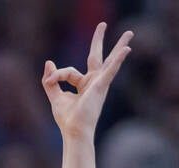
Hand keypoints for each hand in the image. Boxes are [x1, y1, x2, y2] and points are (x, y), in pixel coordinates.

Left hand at [41, 22, 131, 141]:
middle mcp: (94, 82)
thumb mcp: (55, 96)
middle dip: (99, 40)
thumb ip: (51, 80)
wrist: (74, 132)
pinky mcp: (101, 87)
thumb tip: (49, 62)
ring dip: (119, 47)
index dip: (57, 73)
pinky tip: (126, 50)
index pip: (69, 71)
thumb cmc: (68, 119)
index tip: (50, 79)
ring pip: (110, 61)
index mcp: (84, 84)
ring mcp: (100, 84)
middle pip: (97, 57)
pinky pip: (110, 70)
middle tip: (102, 24)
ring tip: (129, 33)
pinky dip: (118, 60)